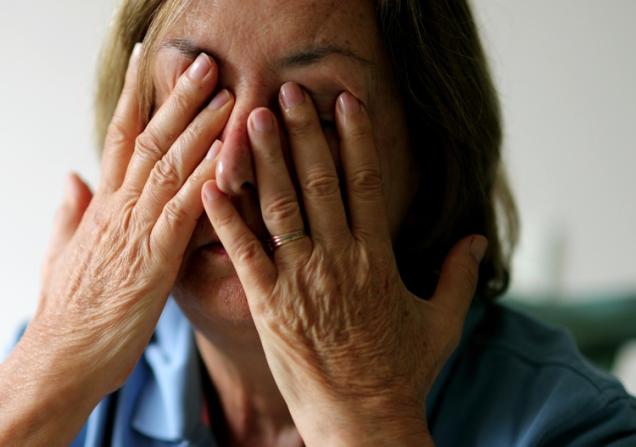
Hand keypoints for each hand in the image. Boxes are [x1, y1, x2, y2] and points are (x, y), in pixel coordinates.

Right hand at [15, 47, 232, 401]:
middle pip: (149, 140)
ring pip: (168, 166)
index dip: (136, 97)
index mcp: (104, 206)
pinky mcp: (154, 259)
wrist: (63, 358)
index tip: (149, 62)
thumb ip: (73, 211)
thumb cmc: (72, 311)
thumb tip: (72, 178)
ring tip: (226, 94)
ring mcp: (135, 230)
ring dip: (200, 128)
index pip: (120, 138)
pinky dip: (203, 180)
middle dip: (178, 99)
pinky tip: (225, 156)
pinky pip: (182, 211)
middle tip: (206, 65)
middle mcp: (119, 208)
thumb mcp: (65, 252)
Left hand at [202, 82, 486, 445]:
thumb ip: (458, 275)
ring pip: (280, 206)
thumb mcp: (441, 321)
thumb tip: (480, 240)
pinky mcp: (269, 303)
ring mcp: (301, 280)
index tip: (344, 102)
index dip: (355, 138)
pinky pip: (243, 252)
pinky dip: (226, 216)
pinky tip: (210, 184)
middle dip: (302, 132)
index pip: (365, 183)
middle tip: (286, 91)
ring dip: (265, 158)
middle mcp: (339, 259)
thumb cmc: (402, 371)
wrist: (364, 420)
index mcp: (377, 258)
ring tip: (250, 118)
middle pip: (319, 181)